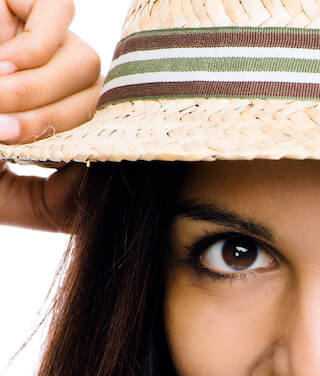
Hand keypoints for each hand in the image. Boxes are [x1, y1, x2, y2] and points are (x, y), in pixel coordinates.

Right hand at [0, 0, 100, 231]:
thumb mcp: (2, 189)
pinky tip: (2, 66)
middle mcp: (57, 77)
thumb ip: (44, 198)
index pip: (98, 130)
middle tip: (1, 132)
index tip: (32, 159)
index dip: (77, 146)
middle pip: (94, 96)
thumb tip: (93, 192)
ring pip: (85, 61)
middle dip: (48, 120)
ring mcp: (43, 38)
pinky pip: (59, 12)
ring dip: (38, 90)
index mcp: (54, 118)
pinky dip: (36, 46)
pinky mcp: (24, 1)